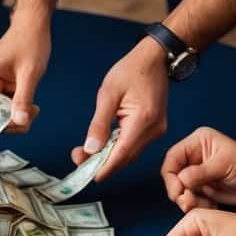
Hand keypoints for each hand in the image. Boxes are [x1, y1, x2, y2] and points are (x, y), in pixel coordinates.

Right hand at [0, 16, 48, 131]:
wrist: (34, 26)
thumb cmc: (30, 42)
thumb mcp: (30, 73)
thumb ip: (23, 98)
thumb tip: (19, 121)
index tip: (15, 124)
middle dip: (9, 120)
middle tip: (28, 117)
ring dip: (15, 115)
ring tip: (33, 109)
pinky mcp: (1, 86)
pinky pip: (5, 105)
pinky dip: (18, 108)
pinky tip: (31, 105)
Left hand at [71, 40, 168, 181]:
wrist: (155, 59)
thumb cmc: (132, 71)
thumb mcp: (108, 94)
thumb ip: (99, 124)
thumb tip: (90, 148)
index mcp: (143, 120)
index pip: (121, 153)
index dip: (104, 167)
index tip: (88, 176)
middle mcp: (154, 129)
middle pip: (125, 157)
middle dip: (102, 163)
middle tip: (78, 158)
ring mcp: (157, 130)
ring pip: (130, 153)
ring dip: (109, 156)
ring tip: (87, 152)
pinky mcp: (155, 128)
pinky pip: (134, 144)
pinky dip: (118, 148)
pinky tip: (104, 144)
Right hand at [160, 127, 235, 211]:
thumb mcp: (223, 165)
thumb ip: (199, 172)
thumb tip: (180, 180)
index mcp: (198, 142)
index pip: (173, 158)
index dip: (171, 176)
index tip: (178, 191)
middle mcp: (194, 156)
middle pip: (173, 175)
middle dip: (179, 191)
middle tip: (189, 202)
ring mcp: (197, 173)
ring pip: (180, 190)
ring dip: (188, 200)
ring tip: (204, 204)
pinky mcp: (201, 187)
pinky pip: (190, 198)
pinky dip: (197, 205)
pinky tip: (210, 205)